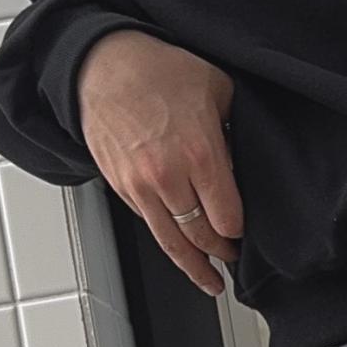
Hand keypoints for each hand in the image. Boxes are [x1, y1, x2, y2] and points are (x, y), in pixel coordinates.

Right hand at [76, 29, 243, 297]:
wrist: (100, 63)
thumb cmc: (155, 70)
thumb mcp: (215, 89)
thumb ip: (235, 130)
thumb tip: (246, 160)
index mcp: (199, 154)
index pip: (228, 219)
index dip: (241, 230)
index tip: (246, 231)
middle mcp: (168, 177)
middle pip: (203, 237)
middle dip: (221, 252)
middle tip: (232, 257)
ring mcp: (141, 186)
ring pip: (173, 243)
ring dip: (195, 266)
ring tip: (211, 282)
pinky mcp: (121, 188)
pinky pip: (150, 226)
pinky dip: (168, 242)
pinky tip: (180, 250)